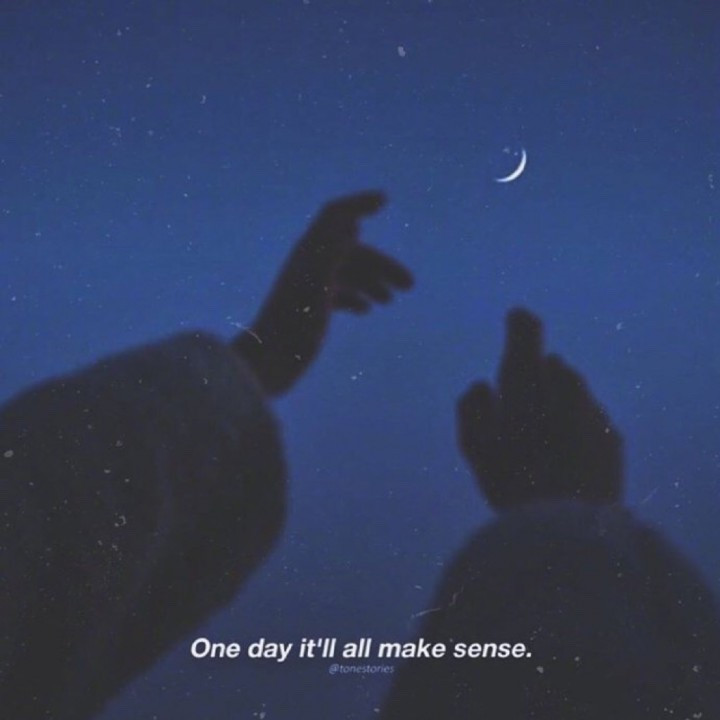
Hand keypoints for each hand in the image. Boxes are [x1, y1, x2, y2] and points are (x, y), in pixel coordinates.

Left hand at [233, 191, 412, 395]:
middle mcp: (309, 265)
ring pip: (349, 273)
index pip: (334, 215)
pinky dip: (357, 297)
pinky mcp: (311, 310)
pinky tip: (367, 310)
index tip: (384, 201)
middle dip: (382, 264)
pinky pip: (340, 294)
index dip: (358, 203)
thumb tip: (352, 224)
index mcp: (309, 253)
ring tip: (391, 300)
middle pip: (353, 251)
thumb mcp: (316, 285)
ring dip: (373, 281)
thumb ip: (332, 252)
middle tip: (410, 286)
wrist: (269, 363)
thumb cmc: (293, 325)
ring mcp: (310, 287)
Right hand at [457, 308, 622, 509]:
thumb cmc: (511, 479)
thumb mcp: (473, 444)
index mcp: (526, 381)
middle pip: (552, 366)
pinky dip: (577, 426)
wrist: (570, 523)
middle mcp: (565, 386)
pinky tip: (566, 455)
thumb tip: (483, 384)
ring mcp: (593, 410)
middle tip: (521, 410)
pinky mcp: (612, 437)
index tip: (517, 318)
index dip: (521, 324)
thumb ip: (473, 405)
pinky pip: (590, 419)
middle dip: (538, 378)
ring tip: (543, 438)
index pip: (526, 332)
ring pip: (574, 392)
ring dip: (559, 402)